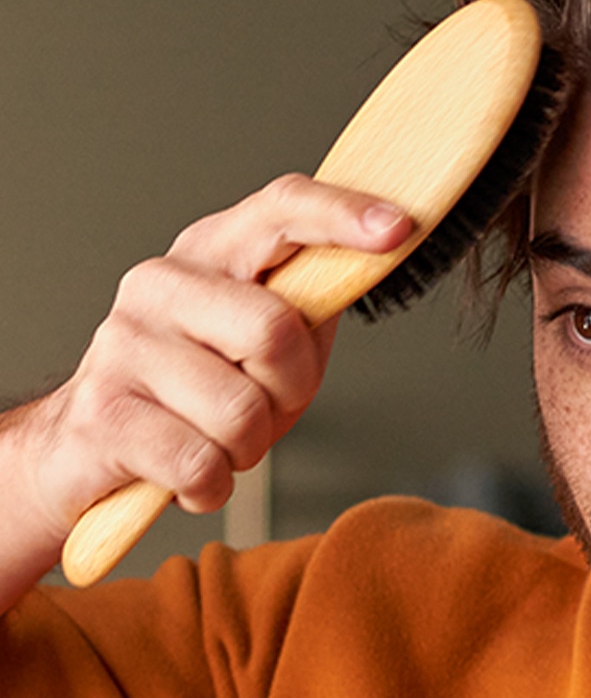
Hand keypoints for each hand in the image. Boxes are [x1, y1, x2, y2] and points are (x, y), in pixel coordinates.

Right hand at [7, 176, 409, 591]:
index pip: (279, 210)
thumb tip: (367, 265)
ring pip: (241, 413)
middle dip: (288, 391)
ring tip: (215, 439)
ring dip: (246, 448)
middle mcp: (159, 284)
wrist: (86, 448)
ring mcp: (124, 345)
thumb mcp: (264, 347)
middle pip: (274, 331)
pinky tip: (189, 473)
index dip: (341, 216)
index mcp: (209, 254)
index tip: (398, 227)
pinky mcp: (103, 414)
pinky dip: (211, 487)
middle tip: (262, 406)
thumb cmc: (196, 395)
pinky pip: (202, 465)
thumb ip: (310, 308)